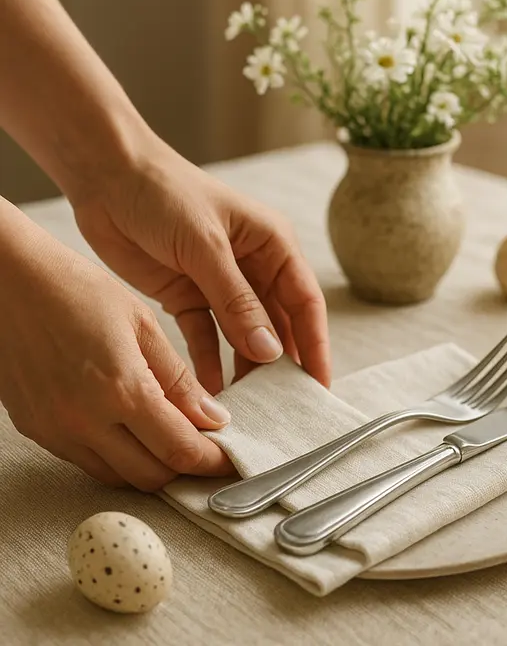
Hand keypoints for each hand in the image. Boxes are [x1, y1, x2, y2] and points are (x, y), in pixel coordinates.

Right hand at [0, 220, 234, 489]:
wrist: (5, 281)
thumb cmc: (76, 289)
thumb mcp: (142, 325)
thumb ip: (179, 378)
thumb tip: (213, 418)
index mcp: (120, 389)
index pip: (179, 450)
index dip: (212, 462)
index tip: (232, 459)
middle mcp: (84, 421)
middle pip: (151, 477)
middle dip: (186, 471)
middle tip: (208, 453)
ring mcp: (55, 430)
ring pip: (117, 477)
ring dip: (151, 468)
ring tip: (174, 442)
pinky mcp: (35, 429)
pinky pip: (86, 461)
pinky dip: (118, 458)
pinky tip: (134, 433)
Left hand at [71, 137, 330, 394]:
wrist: (106, 176)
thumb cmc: (165, 194)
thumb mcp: (206, 247)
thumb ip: (238, 301)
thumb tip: (271, 351)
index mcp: (273, 245)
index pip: (305, 303)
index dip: (315, 346)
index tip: (319, 387)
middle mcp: (253, 267)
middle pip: (277, 325)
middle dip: (282, 365)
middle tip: (286, 409)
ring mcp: (220, 284)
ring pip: (243, 336)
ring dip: (245, 368)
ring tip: (246, 407)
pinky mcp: (188, 296)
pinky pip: (205, 337)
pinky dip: (207, 362)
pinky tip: (208, 390)